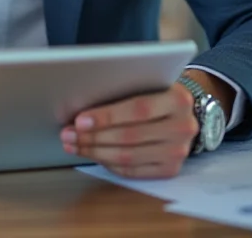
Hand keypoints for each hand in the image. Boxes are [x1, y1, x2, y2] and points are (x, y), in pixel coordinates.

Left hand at [60, 83, 198, 178]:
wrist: (184, 110)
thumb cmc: (156, 90)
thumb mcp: (148, 80)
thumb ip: (125, 87)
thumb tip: (82, 100)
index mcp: (178, 99)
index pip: (138, 109)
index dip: (107, 116)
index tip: (79, 120)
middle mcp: (183, 127)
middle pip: (130, 136)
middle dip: (93, 137)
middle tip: (68, 134)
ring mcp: (179, 152)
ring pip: (128, 156)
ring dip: (95, 152)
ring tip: (73, 145)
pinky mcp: (171, 169)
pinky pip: (133, 170)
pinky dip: (108, 163)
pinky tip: (92, 154)